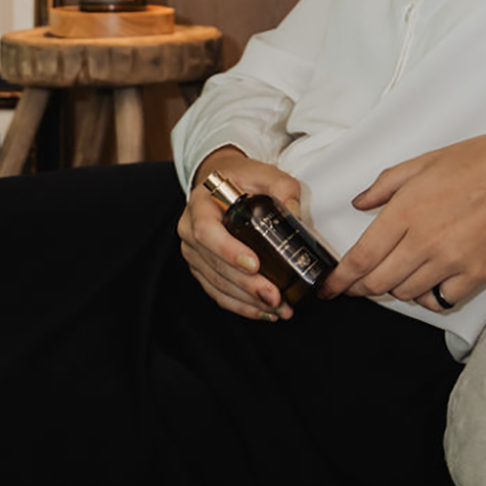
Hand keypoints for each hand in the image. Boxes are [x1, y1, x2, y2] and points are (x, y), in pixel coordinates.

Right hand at [177, 146, 305, 320]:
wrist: (223, 185)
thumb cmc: (243, 179)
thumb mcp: (264, 173)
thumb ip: (283, 186)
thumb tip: (295, 213)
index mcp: (200, 205)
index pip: (207, 231)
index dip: (228, 251)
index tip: (254, 264)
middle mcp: (189, 230)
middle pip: (214, 264)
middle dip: (246, 285)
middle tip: (275, 296)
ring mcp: (193, 253)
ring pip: (216, 283)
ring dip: (247, 301)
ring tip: (277, 309)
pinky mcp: (201, 268)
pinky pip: (217, 292)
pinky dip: (240, 306)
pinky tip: (264, 312)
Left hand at [321, 135, 485, 312]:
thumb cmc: (479, 162)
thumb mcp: (423, 162)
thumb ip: (385, 185)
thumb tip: (359, 203)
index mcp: (406, 211)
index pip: (362, 258)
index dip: (340, 280)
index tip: (329, 288)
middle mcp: (424, 242)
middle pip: (378, 282)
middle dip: (360, 288)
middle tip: (355, 285)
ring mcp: (450, 262)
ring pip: (406, 293)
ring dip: (394, 288)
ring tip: (395, 274)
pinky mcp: (474, 275)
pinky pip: (439, 300)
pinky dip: (426, 296)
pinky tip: (426, 282)